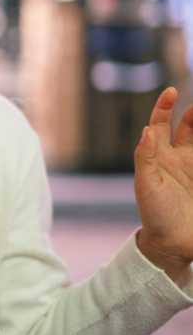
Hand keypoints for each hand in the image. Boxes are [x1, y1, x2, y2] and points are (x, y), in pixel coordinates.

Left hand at [134, 87, 192, 283]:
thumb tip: (148, 130)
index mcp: (158, 156)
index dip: (164, 107)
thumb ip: (145, 157)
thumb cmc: (154, 213)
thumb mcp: (145, 184)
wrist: (173, 243)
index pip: (160, 125)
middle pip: (188, 127)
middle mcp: (178, 158)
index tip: (171, 91)